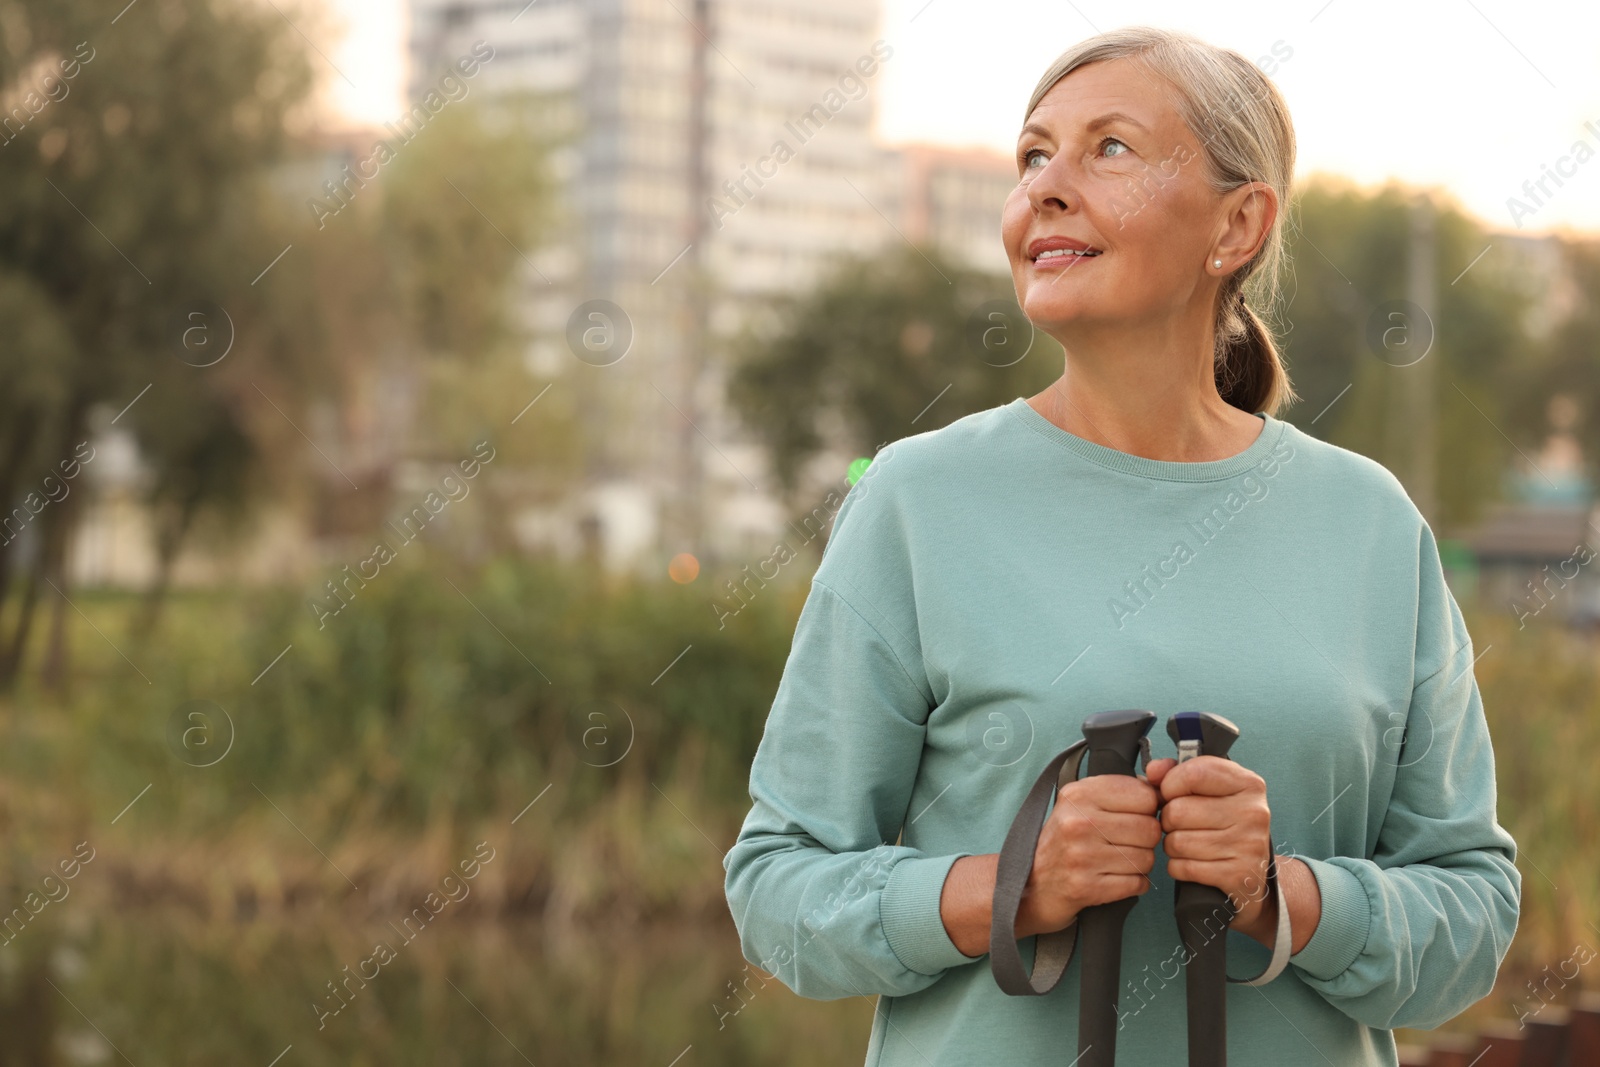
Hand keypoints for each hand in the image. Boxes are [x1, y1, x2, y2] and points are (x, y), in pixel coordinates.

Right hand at [1019, 772, 1162, 935]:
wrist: (1033, 883)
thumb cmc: (1066, 839)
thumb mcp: (1085, 801)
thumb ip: (1126, 785)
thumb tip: (1166, 770)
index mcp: (1080, 794)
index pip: (1145, 795)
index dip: (1148, 808)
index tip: (1135, 815)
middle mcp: (1078, 821)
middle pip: (1150, 829)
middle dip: (1145, 839)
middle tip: (1126, 842)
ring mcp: (1081, 856)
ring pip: (1147, 858)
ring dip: (1140, 863)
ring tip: (1118, 860)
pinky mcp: (1087, 887)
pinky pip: (1138, 883)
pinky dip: (1134, 884)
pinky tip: (1116, 878)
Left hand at [1144, 756, 1275, 934]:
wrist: (1254, 874)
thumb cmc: (1225, 824)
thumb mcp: (1211, 790)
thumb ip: (1178, 771)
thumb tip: (1153, 770)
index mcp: (1247, 783)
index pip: (1193, 774)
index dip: (1170, 785)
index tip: (1171, 794)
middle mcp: (1253, 812)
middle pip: (1178, 811)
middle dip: (1168, 820)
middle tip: (1181, 825)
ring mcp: (1248, 845)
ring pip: (1176, 842)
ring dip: (1172, 846)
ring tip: (1188, 844)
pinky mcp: (1238, 875)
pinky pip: (1183, 867)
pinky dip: (1178, 867)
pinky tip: (1193, 863)